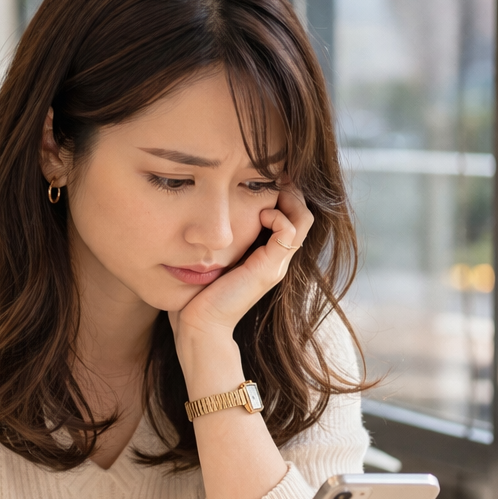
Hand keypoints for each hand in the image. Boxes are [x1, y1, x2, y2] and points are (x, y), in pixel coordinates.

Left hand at [175, 184, 313, 343]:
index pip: (289, 216)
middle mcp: (276, 259)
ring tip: (270, 187)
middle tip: (273, 172)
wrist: (199, 326)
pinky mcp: (268, 269)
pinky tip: (260, 213)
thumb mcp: (208, 258)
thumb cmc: (196, 295)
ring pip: (302, 219)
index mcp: (265, 256)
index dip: (282, 192)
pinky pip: (288, 232)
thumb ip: (213, 240)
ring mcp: (275, 264)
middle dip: (290, 189)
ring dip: (289, 198)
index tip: (263, 175)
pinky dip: (279, 216)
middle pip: (301, 213)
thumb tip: (198, 216)